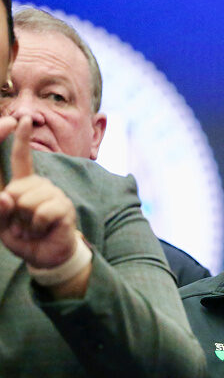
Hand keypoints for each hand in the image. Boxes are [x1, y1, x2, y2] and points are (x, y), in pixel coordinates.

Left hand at [0, 116, 77, 267]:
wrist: (48, 257)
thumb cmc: (24, 237)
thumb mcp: (2, 226)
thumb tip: (6, 197)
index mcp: (22, 185)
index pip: (19, 158)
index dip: (20, 140)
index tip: (21, 120)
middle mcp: (39, 185)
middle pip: (15, 188)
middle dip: (12, 211)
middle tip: (22, 226)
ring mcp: (54, 194)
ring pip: (26, 201)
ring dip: (25, 221)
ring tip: (33, 229)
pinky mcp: (64, 206)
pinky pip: (41, 212)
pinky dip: (37, 226)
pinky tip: (44, 230)